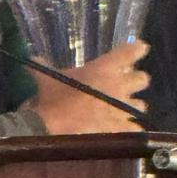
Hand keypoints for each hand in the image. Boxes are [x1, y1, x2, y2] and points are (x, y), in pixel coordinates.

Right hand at [33, 40, 149, 134]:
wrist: (54, 128)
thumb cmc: (53, 98)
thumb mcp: (46, 78)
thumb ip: (43, 65)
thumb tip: (34, 57)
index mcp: (104, 68)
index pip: (130, 52)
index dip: (137, 49)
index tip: (140, 48)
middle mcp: (119, 85)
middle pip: (142, 78)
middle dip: (135, 80)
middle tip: (124, 83)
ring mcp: (123, 109)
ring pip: (141, 104)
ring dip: (132, 105)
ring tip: (122, 109)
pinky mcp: (121, 129)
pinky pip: (134, 127)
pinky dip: (128, 128)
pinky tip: (120, 129)